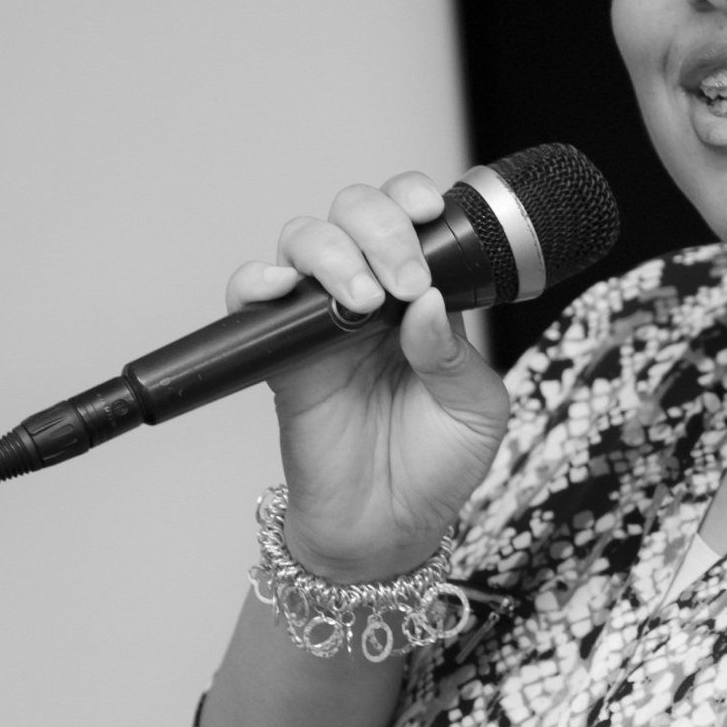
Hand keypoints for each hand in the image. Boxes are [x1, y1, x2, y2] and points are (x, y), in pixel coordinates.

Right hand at [223, 172, 509, 582]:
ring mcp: (320, 319)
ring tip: (362, 299)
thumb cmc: (437, 465)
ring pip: (305, 238)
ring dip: (333, 252)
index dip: (412, 198)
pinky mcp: (279, 353)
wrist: (389, 529)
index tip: (429, 213)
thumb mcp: (476, 409)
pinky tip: (286, 289)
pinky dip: (258, 280)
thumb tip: (428, 303)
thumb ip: (455, 355)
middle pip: (355, 212)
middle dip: (381, 227)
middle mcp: (370, 293)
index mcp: (423, 295)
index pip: (410, 218)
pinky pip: (250, 297)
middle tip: (405, 280)